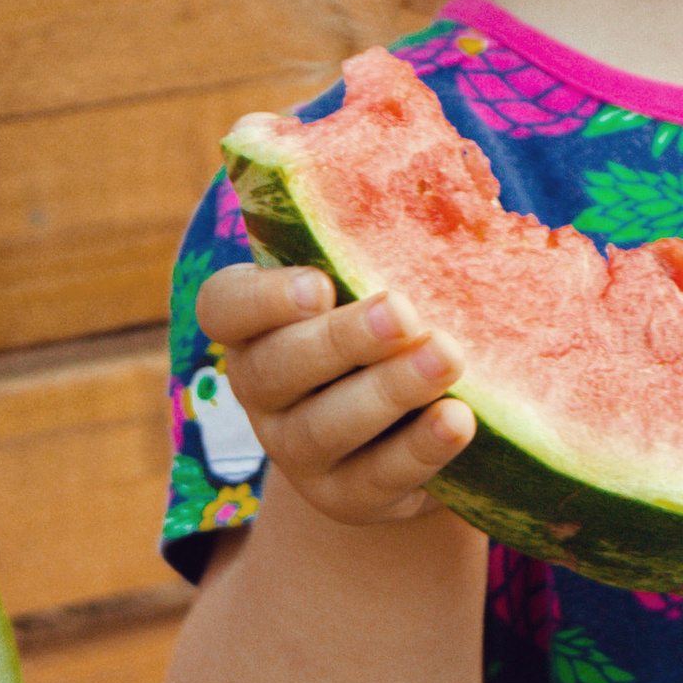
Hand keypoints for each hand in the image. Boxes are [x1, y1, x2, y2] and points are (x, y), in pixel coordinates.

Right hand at [193, 264, 477, 527]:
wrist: (412, 423)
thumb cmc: (387, 328)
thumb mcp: (372, 284)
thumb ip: (374, 250)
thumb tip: (429, 185)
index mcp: (255, 326)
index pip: (224, 307)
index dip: (264, 299)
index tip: (321, 285)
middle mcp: (263, 392)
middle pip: (276, 370)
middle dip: (343, 341)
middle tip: (404, 313)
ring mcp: (298, 453)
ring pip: (322, 428)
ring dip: (387, 392)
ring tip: (447, 357)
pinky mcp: (347, 497)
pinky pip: (376, 478)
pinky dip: (419, 448)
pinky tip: (458, 419)